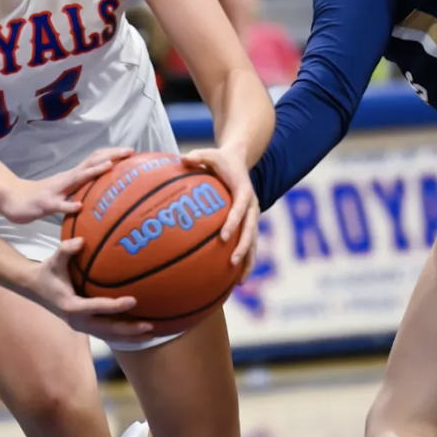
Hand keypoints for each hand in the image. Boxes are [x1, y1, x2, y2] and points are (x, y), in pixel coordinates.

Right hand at [0, 146, 132, 223]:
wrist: (11, 198)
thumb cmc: (41, 197)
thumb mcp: (64, 192)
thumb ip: (80, 191)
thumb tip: (102, 193)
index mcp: (72, 177)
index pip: (95, 160)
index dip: (113, 154)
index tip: (132, 152)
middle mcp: (66, 179)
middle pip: (91, 163)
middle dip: (111, 156)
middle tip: (130, 152)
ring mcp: (55, 190)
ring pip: (77, 179)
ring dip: (93, 172)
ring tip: (109, 166)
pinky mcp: (45, 204)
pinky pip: (59, 205)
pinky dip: (70, 205)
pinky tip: (80, 207)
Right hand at [28, 238, 154, 343]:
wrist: (35, 288)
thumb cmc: (48, 272)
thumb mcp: (54, 260)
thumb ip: (66, 250)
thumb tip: (82, 241)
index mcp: (71, 306)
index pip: (97, 307)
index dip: (116, 306)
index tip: (134, 300)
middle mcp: (78, 321)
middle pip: (107, 329)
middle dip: (129, 329)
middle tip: (150, 326)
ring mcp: (82, 326)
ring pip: (109, 335)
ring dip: (130, 336)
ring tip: (151, 334)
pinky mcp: (86, 326)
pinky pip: (107, 333)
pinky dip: (123, 334)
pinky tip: (139, 333)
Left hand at [183, 143, 258, 278]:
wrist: (239, 160)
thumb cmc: (219, 159)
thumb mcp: (209, 154)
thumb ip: (197, 156)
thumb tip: (182, 158)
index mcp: (243, 191)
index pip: (240, 209)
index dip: (233, 222)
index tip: (224, 237)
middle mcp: (252, 206)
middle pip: (251, 230)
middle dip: (243, 247)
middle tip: (232, 262)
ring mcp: (252, 216)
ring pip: (254, 242)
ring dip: (248, 260)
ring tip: (240, 282)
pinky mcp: (249, 223)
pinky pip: (248, 243)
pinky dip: (245, 260)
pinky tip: (235, 279)